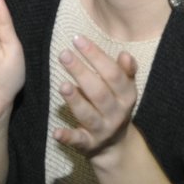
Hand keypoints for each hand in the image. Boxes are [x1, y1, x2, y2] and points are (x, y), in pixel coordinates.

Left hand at [52, 35, 139, 160]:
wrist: (116, 144)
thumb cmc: (115, 104)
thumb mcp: (124, 88)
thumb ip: (124, 71)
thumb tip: (125, 54)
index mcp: (127, 96)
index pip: (113, 74)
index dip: (96, 55)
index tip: (77, 39)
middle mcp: (116, 113)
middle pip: (99, 92)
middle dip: (81, 72)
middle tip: (64, 54)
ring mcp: (102, 130)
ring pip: (88, 115)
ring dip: (76, 100)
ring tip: (63, 85)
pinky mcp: (88, 144)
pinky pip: (78, 140)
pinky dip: (67, 137)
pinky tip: (56, 132)